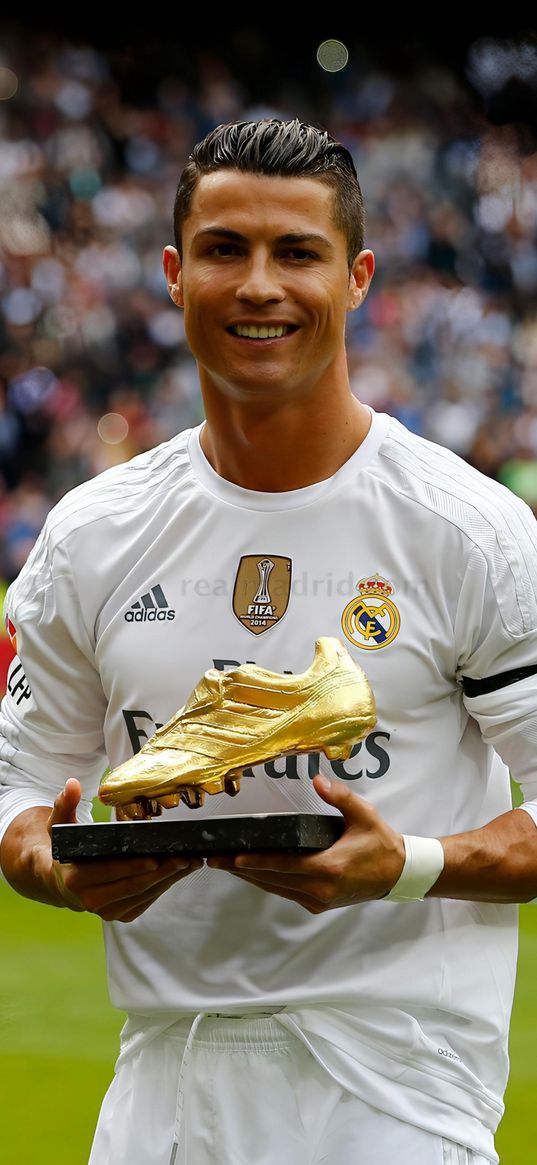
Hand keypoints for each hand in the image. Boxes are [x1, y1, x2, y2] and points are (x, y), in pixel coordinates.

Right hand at [46, 778, 201, 921]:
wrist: (60, 882)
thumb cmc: (65, 850)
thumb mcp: (60, 825)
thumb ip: (64, 804)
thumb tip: (72, 785)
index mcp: (74, 879)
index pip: (109, 871)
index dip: (133, 866)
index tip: (155, 857)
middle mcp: (89, 900)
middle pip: (132, 886)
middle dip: (161, 872)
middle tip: (184, 857)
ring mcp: (106, 911)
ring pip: (143, 895)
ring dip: (169, 879)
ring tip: (190, 861)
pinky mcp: (120, 914)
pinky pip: (146, 901)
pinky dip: (164, 886)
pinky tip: (180, 871)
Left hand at [207, 774, 404, 911]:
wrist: (398, 874)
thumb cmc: (380, 842)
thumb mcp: (364, 815)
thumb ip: (340, 797)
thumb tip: (318, 779)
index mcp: (329, 867)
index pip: (284, 865)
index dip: (256, 863)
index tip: (233, 859)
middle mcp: (321, 888)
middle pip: (272, 879)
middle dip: (242, 870)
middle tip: (215, 859)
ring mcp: (319, 899)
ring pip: (276, 889)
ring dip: (251, 878)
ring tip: (226, 865)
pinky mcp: (319, 903)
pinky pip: (286, 893)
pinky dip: (268, 882)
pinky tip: (252, 873)